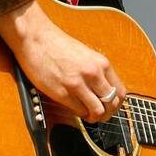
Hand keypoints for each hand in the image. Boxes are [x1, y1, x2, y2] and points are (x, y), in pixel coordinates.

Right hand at [0, 0, 124, 122]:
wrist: (36, 38)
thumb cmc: (57, 45)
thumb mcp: (86, 55)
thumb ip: (97, 71)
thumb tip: (104, 90)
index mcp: (101, 63)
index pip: (120, 91)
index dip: (116, 104)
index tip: (110, 107)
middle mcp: (93, 73)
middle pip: (111, 104)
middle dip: (107, 113)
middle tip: (99, 115)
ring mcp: (77, 84)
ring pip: (98, 111)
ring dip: (94, 117)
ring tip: (88, 115)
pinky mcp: (62, 92)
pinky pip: (79, 112)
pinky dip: (80, 114)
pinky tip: (76, 109)